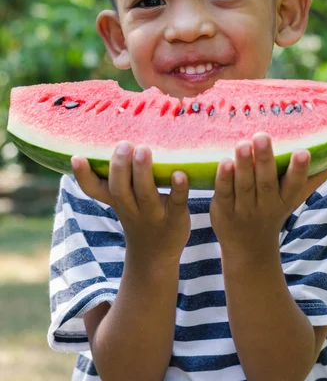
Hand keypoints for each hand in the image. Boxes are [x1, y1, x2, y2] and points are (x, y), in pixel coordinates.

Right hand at [71, 142, 190, 263]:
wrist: (155, 257)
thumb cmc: (138, 215)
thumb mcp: (121, 201)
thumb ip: (114, 177)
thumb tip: (109, 140)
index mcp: (116, 200)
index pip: (94, 189)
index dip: (83, 176)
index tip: (76, 157)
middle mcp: (131, 208)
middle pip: (119, 189)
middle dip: (119, 166)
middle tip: (124, 145)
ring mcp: (153, 214)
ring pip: (145, 194)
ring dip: (143, 172)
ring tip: (143, 150)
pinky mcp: (175, 218)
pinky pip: (176, 202)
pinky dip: (178, 188)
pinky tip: (180, 174)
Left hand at [210, 132, 326, 258]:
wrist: (248, 249)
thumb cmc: (272, 212)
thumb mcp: (293, 199)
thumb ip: (311, 179)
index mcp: (285, 200)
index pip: (294, 185)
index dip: (299, 169)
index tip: (304, 151)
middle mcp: (266, 206)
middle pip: (266, 182)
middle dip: (265, 159)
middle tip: (262, 136)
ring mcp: (243, 209)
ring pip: (244, 186)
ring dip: (243, 164)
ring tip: (242, 144)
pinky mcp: (223, 210)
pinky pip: (224, 193)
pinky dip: (223, 178)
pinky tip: (224, 161)